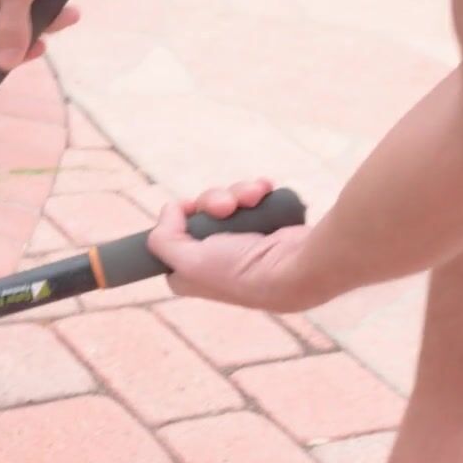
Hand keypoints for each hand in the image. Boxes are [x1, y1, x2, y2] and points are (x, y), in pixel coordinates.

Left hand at [145, 179, 332, 312]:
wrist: (298, 268)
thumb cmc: (241, 271)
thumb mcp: (189, 263)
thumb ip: (164, 240)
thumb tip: (172, 210)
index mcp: (193, 272)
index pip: (173, 237)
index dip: (179, 219)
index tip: (190, 210)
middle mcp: (216, 257)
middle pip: (201, 212)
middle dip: (214, 201)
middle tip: (225, 207)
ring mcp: (242, 240)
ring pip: (226, 201)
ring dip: (237, 193)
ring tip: (253, 197)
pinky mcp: (264, 225)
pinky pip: (250, 197)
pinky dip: (256, 191)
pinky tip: (264, 191)